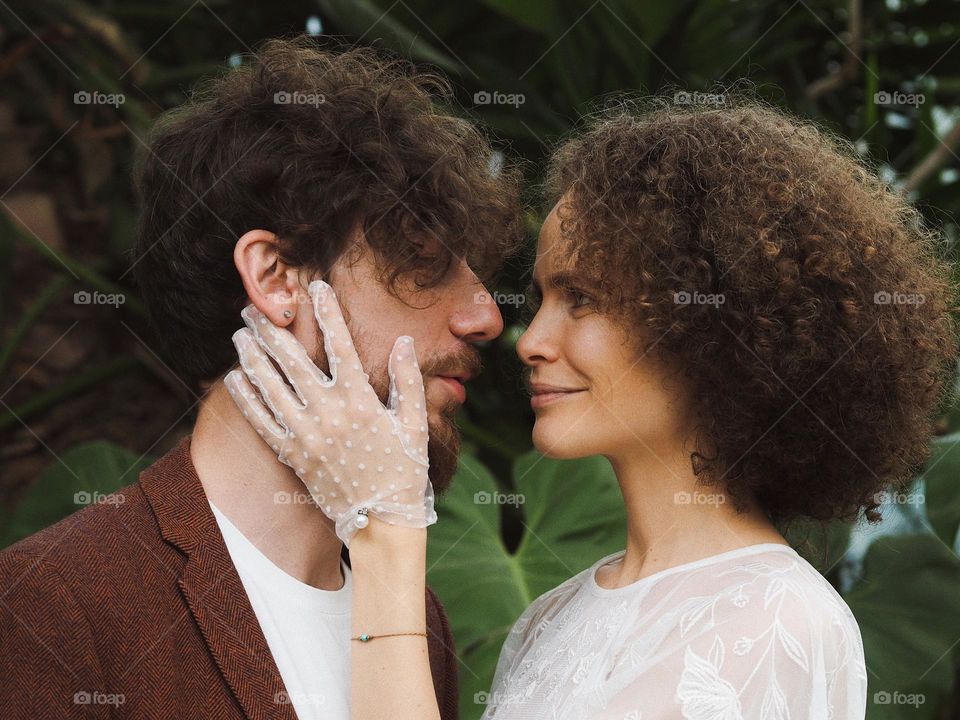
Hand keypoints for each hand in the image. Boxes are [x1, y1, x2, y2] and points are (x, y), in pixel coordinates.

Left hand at [224, 279, 436, 545]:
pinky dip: (246, 399)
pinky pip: (262, 423)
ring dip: (252, 357)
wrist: (381, 521)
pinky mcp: (293, 456)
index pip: (341, 345)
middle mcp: (328, 414)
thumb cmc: (404, 470)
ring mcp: (306, 436)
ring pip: (271, 388)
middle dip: (271, 330)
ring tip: (239, 335)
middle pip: (292, 361)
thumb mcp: (414, 424)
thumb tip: (403, 341)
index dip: (327, 313)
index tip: (314, 286)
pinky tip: (234, 379)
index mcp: (361, 401)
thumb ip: (408, 381)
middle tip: (253, 307)